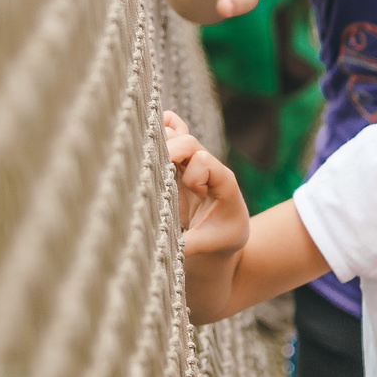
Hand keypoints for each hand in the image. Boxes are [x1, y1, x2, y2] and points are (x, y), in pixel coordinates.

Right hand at [164, 110, 247, 257]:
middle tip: (162, 176)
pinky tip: (150, 137)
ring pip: (175, 133)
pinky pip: (172, 129)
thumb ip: (190, 245)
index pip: (203, 162)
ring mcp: (191, 160)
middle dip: (171, 154)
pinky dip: (162, 126)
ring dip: (161, 142)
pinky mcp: (179, 161)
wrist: (226, 231)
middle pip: (187, 141)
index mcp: (223, 181)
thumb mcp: (210, 243)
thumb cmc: (222, 236)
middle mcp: (208, 164)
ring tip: (152, 162)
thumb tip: (162, 250)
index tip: (196, 196)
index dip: (193, 177)